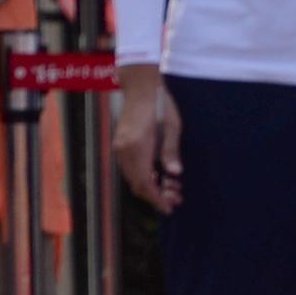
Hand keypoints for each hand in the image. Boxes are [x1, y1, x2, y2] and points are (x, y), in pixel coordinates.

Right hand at [114, 65, 182, 211]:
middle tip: (176, 198)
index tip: (169, 207)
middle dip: (156, 195)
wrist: (140, 86)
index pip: (145, 182)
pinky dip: (142, 176)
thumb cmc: (160, 104)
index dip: (157, 198)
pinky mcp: (120, 143)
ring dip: (150, 186)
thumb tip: (175, 174)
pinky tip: (158, 174)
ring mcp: (120, 146)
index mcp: (137, 146)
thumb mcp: (172, 127)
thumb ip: (171, 151)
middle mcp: (124, 149)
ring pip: (132, 177)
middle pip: (137, 183)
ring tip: (171, 186)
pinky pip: (129, 168)